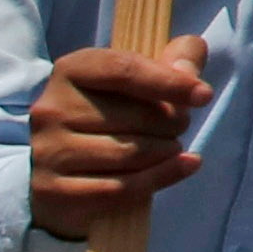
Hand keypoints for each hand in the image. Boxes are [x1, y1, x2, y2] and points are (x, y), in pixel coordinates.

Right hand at [24, 36, 207, 238]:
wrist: (68, 172)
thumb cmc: (112, 116)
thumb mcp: (139, 81)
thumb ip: (173, 61)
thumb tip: (189, 68)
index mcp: (71, 70)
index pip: (124, 70)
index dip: (170, 82)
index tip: (204, 95)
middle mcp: (51, 109)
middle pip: (135, 116)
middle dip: (172, 123)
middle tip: (178, 127)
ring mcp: (48, 151)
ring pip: (131, 153)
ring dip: (167, 151)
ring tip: (171, 147)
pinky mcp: (53, 190)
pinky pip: (121, 187)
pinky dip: (162, 176)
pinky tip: (186, 165)